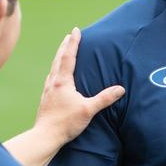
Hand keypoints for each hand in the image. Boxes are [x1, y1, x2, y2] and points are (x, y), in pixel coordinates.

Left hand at [35, 27, 124, 144]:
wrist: (45, 136)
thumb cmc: (66, 123)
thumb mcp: (88, 110)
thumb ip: (104, 98)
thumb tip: (120, 89)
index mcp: (62, 81)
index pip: (69, 56)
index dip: (73, 42)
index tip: (76, 30)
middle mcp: (53, 82)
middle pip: (58, 58)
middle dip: (65, 46)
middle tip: (69, 35)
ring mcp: (47, 90)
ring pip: (53, 67)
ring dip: (59, 56)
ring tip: (63, 51)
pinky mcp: (46, 97)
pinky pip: (51, 77)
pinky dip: (56, 69)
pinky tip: (57, 75)